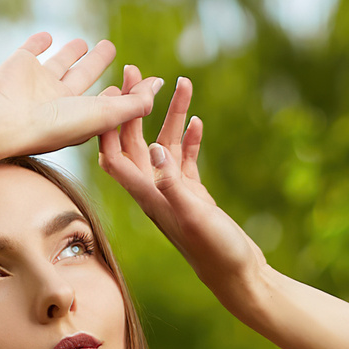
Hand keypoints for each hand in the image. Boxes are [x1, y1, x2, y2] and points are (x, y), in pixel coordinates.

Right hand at [0, 33, 159, 159]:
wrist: (7, 119)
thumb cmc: (57, 124)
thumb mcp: (105, 115)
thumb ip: (135, 103)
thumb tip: (160, 85)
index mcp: (79, 117)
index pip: (104, 104)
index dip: (119, 96)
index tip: (130, 87)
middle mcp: (58, 102)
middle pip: (84, 78)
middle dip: (98, 64)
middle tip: (110, 49)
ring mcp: (38, 83)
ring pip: (59, 63)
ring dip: (71, 53)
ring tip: (84, 43)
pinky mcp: (20, 65)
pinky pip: (31, 50)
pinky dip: (38, 42)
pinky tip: (46, 36)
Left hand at [95, 68, 266, 300]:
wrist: (239, 277)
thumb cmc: (216, 252)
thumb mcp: (195, 214)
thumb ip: (173, 183)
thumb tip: (154, 147)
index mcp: (147, 195)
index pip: (114, 154)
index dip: (108, 122)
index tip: (114, 89)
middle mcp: (154, 191)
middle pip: (133, 141)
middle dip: (132, 106)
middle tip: (136, 71)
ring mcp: (174, 191)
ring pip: (164, 144)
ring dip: (169, 114)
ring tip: (182, 83)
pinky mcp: (194, 194)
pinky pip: (185, 158)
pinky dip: (189, 137)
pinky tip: (197, 120)